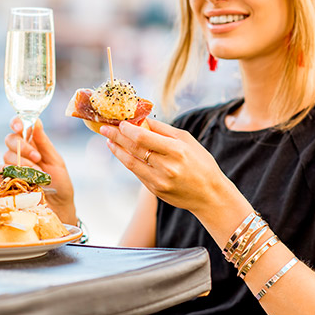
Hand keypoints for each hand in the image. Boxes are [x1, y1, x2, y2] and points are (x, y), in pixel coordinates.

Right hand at [0, 117, 76, 223]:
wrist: (58, 206)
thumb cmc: (59, 182)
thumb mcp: (55, 160)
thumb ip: (44, 142)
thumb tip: (36, 121)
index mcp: (33, 144)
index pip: (20, 126)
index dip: (17, 122)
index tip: (20, 126)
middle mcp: (19, 152)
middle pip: (10, 139)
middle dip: (23, 147)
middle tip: (37, 158)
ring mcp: (10, 166)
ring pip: (6, 155)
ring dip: (22, 164)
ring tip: (36, 175)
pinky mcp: (4, 180)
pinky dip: (8, 173)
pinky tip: (21, 180)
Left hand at [100, 119, 240, 220]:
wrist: (209, 195)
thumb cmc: (200, 162)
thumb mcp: (187, 140)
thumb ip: (163, 129)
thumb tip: (142, 118)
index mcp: (176, 151)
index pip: (143, 138)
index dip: (128, 129)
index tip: (119, 122)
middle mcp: (167, 167)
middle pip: (134, 149)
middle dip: (116, 137)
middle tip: (104, 128)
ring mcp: (159, 181)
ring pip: (131, 163)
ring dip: (117, 150)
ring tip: (109, 140)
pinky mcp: (155, 191)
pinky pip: (137, 173)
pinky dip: (127, 161)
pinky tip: (122, 153)